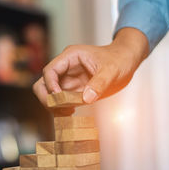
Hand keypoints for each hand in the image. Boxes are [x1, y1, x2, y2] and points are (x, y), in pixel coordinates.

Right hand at [33, 28, 148, 111]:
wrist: (126, 62)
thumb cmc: (119, 59)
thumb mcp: (112, 71)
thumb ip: (99, 83)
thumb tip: (86, 99)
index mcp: (70, 57)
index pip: (49, 71)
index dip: (50, 85)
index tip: (59, 98)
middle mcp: (65, 68)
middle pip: (42, 83)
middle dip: (47, 98)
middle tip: (61, 109)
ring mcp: (67, 79)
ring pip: (48, 94)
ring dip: (54, 105)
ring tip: (68, 112)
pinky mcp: (72, 89)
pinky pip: (59, 100)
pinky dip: (61, 108)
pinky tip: (71, 112)